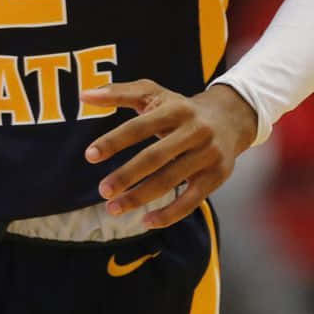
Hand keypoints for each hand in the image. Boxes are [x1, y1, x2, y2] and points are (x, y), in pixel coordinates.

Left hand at [82, 80, 257, 228]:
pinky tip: (146, 221)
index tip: (89, 156)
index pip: (139, 126)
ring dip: (140, 197)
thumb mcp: (152, 93)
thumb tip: (84, 95)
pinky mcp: (216, 177)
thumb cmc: (179, 106)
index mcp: (175, 108)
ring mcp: (207, 155)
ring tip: (113, 208)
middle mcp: (194, 131)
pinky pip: (191, 201)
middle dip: (126, 175)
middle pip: (155, 157)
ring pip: (170, 181)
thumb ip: (117, 93)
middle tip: (102, 190)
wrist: (229, 119)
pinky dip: (169, 214)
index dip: (114, 141)